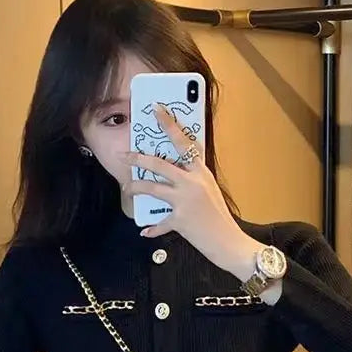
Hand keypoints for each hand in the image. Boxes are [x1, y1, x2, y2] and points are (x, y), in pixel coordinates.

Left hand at [123, 103, 257, 278]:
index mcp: (201, 172)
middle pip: (158, 164)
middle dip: (137, 158)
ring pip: (152, 187)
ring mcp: (184, 200)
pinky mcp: (179, 219)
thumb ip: (192, 179)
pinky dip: (151, 229)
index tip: (156, 110)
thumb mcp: (209, 190)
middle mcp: (192, 182)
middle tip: (123, 155)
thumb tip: (172, 174)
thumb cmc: (219, 216)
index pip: (183, 142)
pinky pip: (158, 222)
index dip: (169, 125)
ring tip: (127, 187)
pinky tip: (144, 231)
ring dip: (136, 187)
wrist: (228, 241)